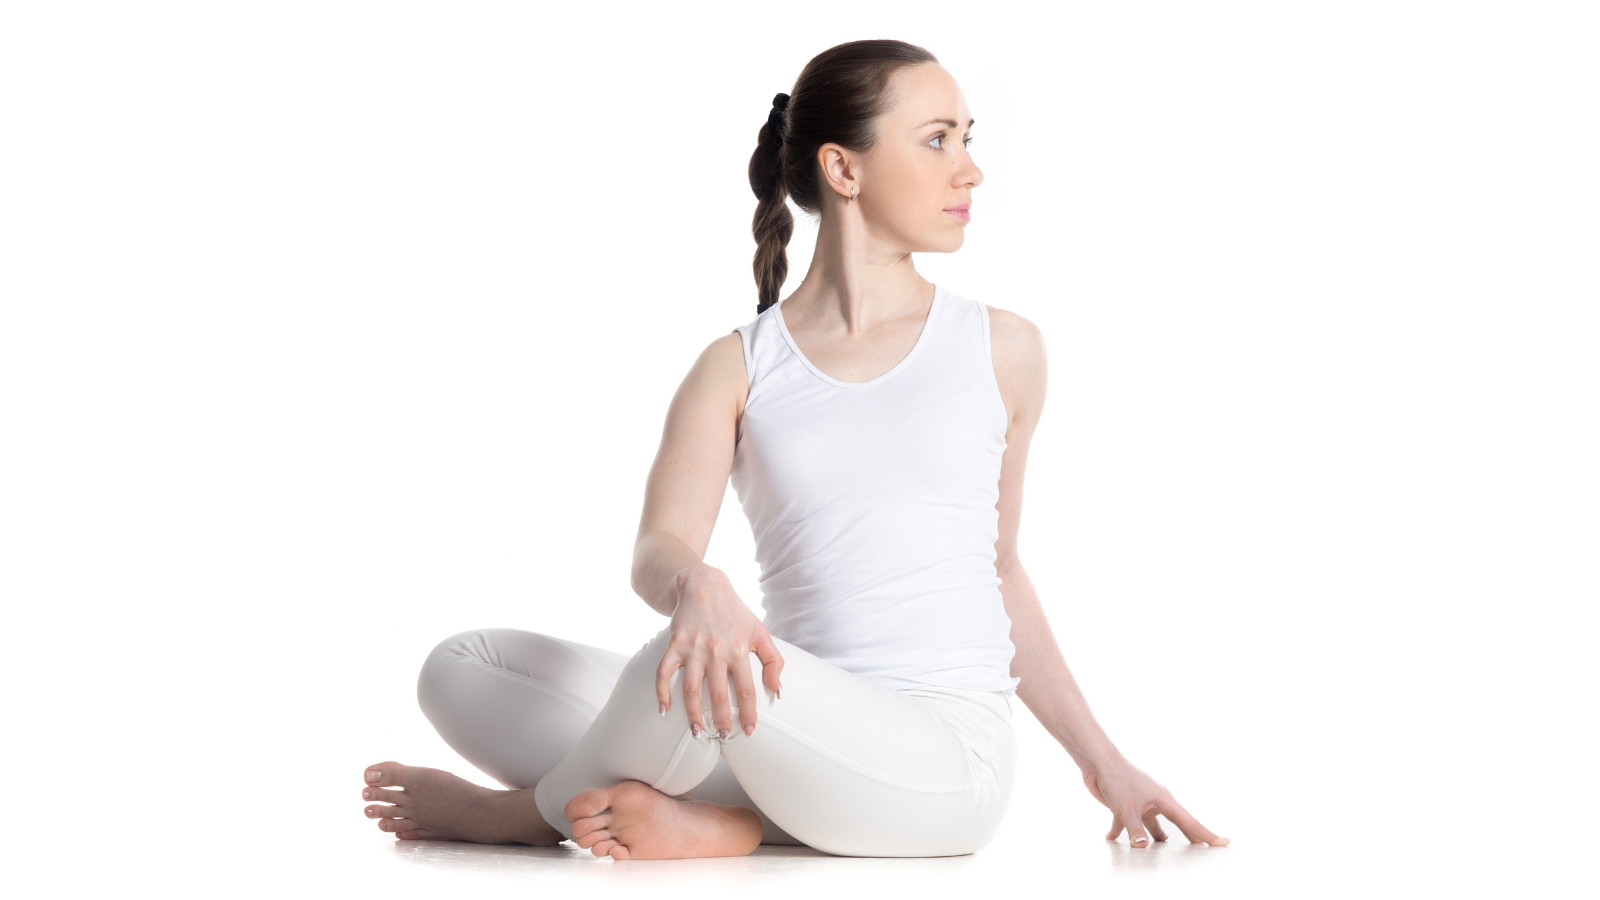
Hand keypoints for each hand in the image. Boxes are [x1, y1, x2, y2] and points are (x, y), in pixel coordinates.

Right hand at [654, 563, 783, 739]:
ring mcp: (693, 649)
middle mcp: (717, 652)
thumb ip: (774, 661)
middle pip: (718, 695)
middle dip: (721, 720)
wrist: (704, 585)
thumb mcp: (761, 631)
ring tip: (698, 732)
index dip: (749, 714)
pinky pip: (664, 672)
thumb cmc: (735, 612)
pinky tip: (663, 710)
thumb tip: (777, 691)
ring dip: (693, 713)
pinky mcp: (674, 644)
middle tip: (724, 736)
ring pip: (690, 689)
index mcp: (740, 650)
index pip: (746, 692)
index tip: (749, 731)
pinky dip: (661, 692)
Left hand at [1083, 757, 1228, 846]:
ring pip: (1151, 822)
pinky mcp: (1125, 802)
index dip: (1207, 835)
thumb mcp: (1127, 809)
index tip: (1224, 843)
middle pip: (1176, 822)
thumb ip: (1136, 830)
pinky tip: (1110, 837)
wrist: (1097, 761)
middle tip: (1201, 846)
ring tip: (1160, 847)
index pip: (1190, 822)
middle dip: (1187, 835)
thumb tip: (1144, 847)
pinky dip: (1119, 829)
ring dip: (1153, 835)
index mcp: (1164, 800)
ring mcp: (1141, 801)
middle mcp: (1156, 800)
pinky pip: (1126, 819)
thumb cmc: (1117, 779)